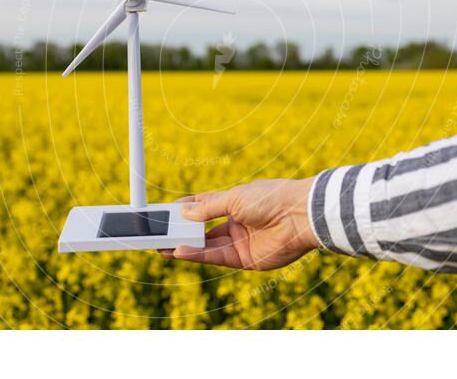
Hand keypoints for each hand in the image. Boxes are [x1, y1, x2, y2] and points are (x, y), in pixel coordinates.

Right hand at [159, 177, 318, 269]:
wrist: (299, 215)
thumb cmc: (271, 198)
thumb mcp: (234, 197)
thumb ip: (208, 208)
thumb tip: (184, 211)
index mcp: (234, 204)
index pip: (203, 208)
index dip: (185, 212)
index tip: (164, 214)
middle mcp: (235, 224)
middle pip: (202, 231)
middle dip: (181, 233)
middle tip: (157, 235)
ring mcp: (240, 242)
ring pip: (206, 247)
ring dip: (184, 247)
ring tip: (161, 246)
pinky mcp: (245, 259)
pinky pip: (216, 258)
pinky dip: (197, 256)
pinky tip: (180, 252)